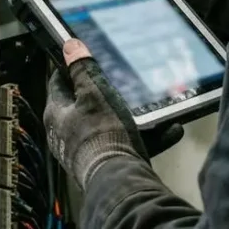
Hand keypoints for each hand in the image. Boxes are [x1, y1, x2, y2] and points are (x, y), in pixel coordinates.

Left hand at [44, 40, 184, 189]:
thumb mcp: (94, 93)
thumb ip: (82, 69)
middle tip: (119, 80)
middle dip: (103, 93)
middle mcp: (66, 134)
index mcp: (57, 114)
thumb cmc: (102, 134)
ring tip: (151, 108)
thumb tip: (69, 45)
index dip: (68, 67)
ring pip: (108, 125)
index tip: (80, 56)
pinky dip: (147, 137)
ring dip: (130, 117)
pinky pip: (126, 144)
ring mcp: (85, 150)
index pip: (57, 82)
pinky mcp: (104, 164)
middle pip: (83, 105)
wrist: (119, 182)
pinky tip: (171, 130)